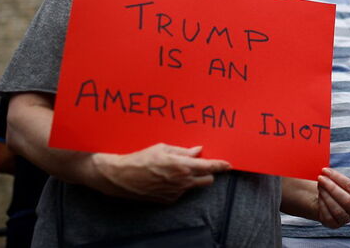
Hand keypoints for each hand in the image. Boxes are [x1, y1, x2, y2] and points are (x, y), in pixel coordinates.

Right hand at [92, 143, 230, 202]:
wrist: (120, 177)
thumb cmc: (141, 158)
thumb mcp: (163, 148)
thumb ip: (183, 151)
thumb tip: (198, 150)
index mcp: (182, 166)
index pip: (209, 167)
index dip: (221, 165)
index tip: (229, 164)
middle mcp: (181, 182)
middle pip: (207, 180)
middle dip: (206, 172)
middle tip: (198, 164)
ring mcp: (175, 193)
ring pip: (193, 186)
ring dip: (191, 178)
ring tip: (174, 170)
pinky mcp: (167, 201)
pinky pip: (180, 192)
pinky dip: (178, 185)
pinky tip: (164, 179)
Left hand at [316, 167, 349, 227]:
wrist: (326, 203)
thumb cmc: (334, 189)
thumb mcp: (338, 182)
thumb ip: (335, 176)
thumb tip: (325, 170)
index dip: (338, 177)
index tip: (325, 170)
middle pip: (347, 200)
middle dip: (332, 188)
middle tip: (320, 178)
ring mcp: (347, 219)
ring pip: (338, 210)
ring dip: (326, 196)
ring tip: (319, 186)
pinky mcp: (335, 225)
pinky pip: (329, 217)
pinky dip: (322, 205)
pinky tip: (319, 196)